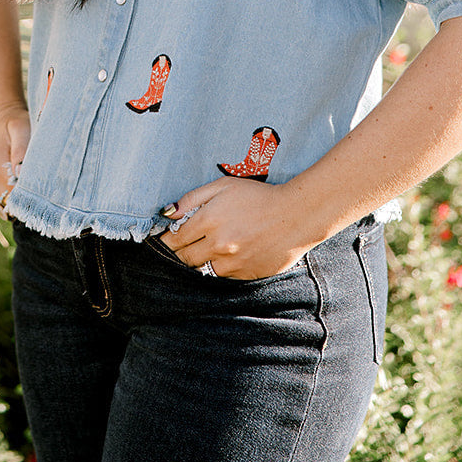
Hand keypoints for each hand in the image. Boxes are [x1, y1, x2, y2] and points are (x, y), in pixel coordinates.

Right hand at [0, 102, 30, 214]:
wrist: (1, 123)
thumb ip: (21, 150)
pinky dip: (14, 196)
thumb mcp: (21, 129)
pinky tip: (21, 183)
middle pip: (10, 200)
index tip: (43, 189)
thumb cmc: (15, 125)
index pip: (13, 192)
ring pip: (7, 203)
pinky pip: (3, 201)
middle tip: (41, 185)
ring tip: (31, 181)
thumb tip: (19, 173)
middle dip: (26, 197)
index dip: (29, 194)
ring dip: (20, 197)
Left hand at [160, 177, 314, 279]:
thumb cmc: (258, 196)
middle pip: (185, 258)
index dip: (167, 240)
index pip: (175, 238)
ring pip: (202, 270)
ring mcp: (232, 262)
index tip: (165, 240)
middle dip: (178, 253)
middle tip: (179, 248)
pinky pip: (222, 276)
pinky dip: (218, 268)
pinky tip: (223, 257)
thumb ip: (192, 198)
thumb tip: (168, 213)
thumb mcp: (223, 185)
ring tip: (201, 253)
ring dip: (198, 263)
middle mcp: (218, 244)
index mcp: (209, 219)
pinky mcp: (245, 275)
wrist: (295, 216)